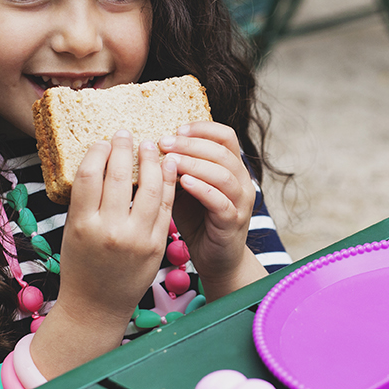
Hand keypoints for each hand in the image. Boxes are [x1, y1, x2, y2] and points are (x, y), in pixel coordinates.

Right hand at [32, 133, 176, 376]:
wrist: (97, 305)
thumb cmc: (82, 265)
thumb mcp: (73, 230)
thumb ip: (86, 200)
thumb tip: (99, 161)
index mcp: (82, 223)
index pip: (89, 175)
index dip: (97, 152)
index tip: (103, 141)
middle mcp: (109, 230)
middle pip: (119, 176)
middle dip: (123, 149)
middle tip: (126, 133)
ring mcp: (136, 238)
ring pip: (149, 188)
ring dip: (151, 161)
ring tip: (150, 145)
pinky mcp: (157, 245)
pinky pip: (165, 206)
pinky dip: (168, 182)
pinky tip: (168, 166)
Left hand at [160, 122, 266, 298]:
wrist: (215, 259)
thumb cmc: (197, 220)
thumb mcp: (185, 188)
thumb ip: (176, 168)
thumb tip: (147, 145)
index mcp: (232, 168)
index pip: (225, 136)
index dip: (202, 129)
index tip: (176, 129)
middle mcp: (241, 181)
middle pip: (222, 152)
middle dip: (191, 145)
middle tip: (164, 143)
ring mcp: (240, 202)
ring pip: (224, 174)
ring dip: (195, 164)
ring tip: (170, 160)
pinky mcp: (233, 222)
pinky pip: (221, 202)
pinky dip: (202, 189)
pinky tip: (183, 182)